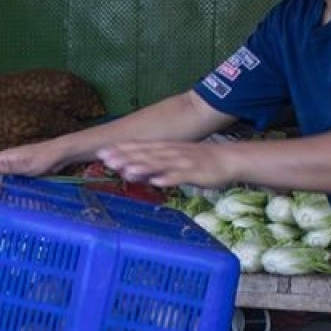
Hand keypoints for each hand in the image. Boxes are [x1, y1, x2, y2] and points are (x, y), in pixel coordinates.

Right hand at [0, 141, 63, 181]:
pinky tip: (2, 187)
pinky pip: (6, 172)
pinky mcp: (22, 166)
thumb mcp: (27, 165)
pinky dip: (0, 178)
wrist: (59, 153)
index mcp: (6, 156)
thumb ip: (10, 166)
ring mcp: (15, 161)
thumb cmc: (43, 159)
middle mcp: (8, 157)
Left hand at [97, 141, 235, 188]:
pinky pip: (181, 176)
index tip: (101, 152)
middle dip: (125, 157)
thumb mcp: (173, 160)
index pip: (139, 147)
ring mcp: (183, 162)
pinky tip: (157, 183)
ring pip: (160, 164)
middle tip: (105, 160)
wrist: (229, 159)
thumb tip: (130, 170)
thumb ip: (153, 165)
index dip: (120, 149)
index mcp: (164, 148)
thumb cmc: (199, 161)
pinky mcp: (196, 173)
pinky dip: (169, 179)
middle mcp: (171, 152)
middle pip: (145, 154)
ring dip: (143, 167)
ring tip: (126, 170)